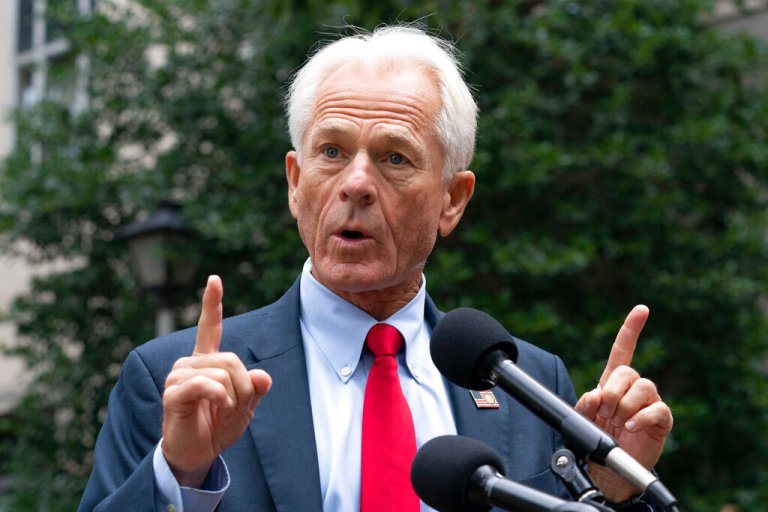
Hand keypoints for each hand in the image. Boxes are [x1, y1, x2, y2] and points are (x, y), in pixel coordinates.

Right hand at [161, 275, 271, 486]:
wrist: (197, 454)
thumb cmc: (218, 427)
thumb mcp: (246, 407)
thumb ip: (255, 389)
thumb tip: (262, 376)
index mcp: (206, 361)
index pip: (208, 327)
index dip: (211, 303)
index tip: (214, 279)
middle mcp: (189, 363)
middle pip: (232, 360)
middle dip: (244, 388)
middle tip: (236, 410)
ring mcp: (179, 376)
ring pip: (222, 374)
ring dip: (233, 399)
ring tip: (224, 415)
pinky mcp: (174, 393)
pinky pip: (206, 385)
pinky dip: (221, 400)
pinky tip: (219, 412)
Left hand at [575, 305, 672, 501]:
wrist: (609, 467)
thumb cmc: (597, 437)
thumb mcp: (582, 418)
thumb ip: (584, 404)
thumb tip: (594, 395)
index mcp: (613, 381)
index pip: (623, 350)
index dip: (631, 329)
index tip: (641, 310)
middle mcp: (633, 387)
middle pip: (628, 371)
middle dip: (612, 391)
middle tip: (606, 411)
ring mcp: (649, 402)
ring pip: (643, 387)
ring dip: (625, 405)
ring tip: (618, 421)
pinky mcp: (661, 419)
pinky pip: (656, 409)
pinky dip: (641, 417)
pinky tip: (630, 426)